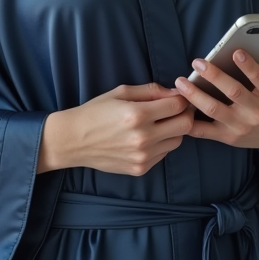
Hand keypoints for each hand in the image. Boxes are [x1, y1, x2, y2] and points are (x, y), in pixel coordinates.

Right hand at [37, 83, 193, 175]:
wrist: (73, 141)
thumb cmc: (95, 112)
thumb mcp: (121, 92)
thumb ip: (151, 91)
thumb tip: (176, 92)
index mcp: (137, 114)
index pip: (177, 105)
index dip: (182, 98)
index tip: (179, 96)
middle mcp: (142, 137)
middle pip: (185, 125)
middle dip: (185, 114)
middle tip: (177, 109)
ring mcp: (142, 156)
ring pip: (177, 141)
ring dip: (174, 130)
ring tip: (160, 123)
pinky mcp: (140, 168)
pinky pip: (164, 154)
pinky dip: (162, 144)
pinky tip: (148, 137)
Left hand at [175, 52, 258, 154]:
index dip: (248, 66)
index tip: (235, 52)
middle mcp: (257, 113)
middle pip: (233, 92)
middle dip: (214, 76)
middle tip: (198, 62)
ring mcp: (241, 127)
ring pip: (214, 109)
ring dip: (195, 95)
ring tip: (181, 82)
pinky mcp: (229, 138)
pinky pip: (206, 131)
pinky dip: (191, 123)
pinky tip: (180, 109)